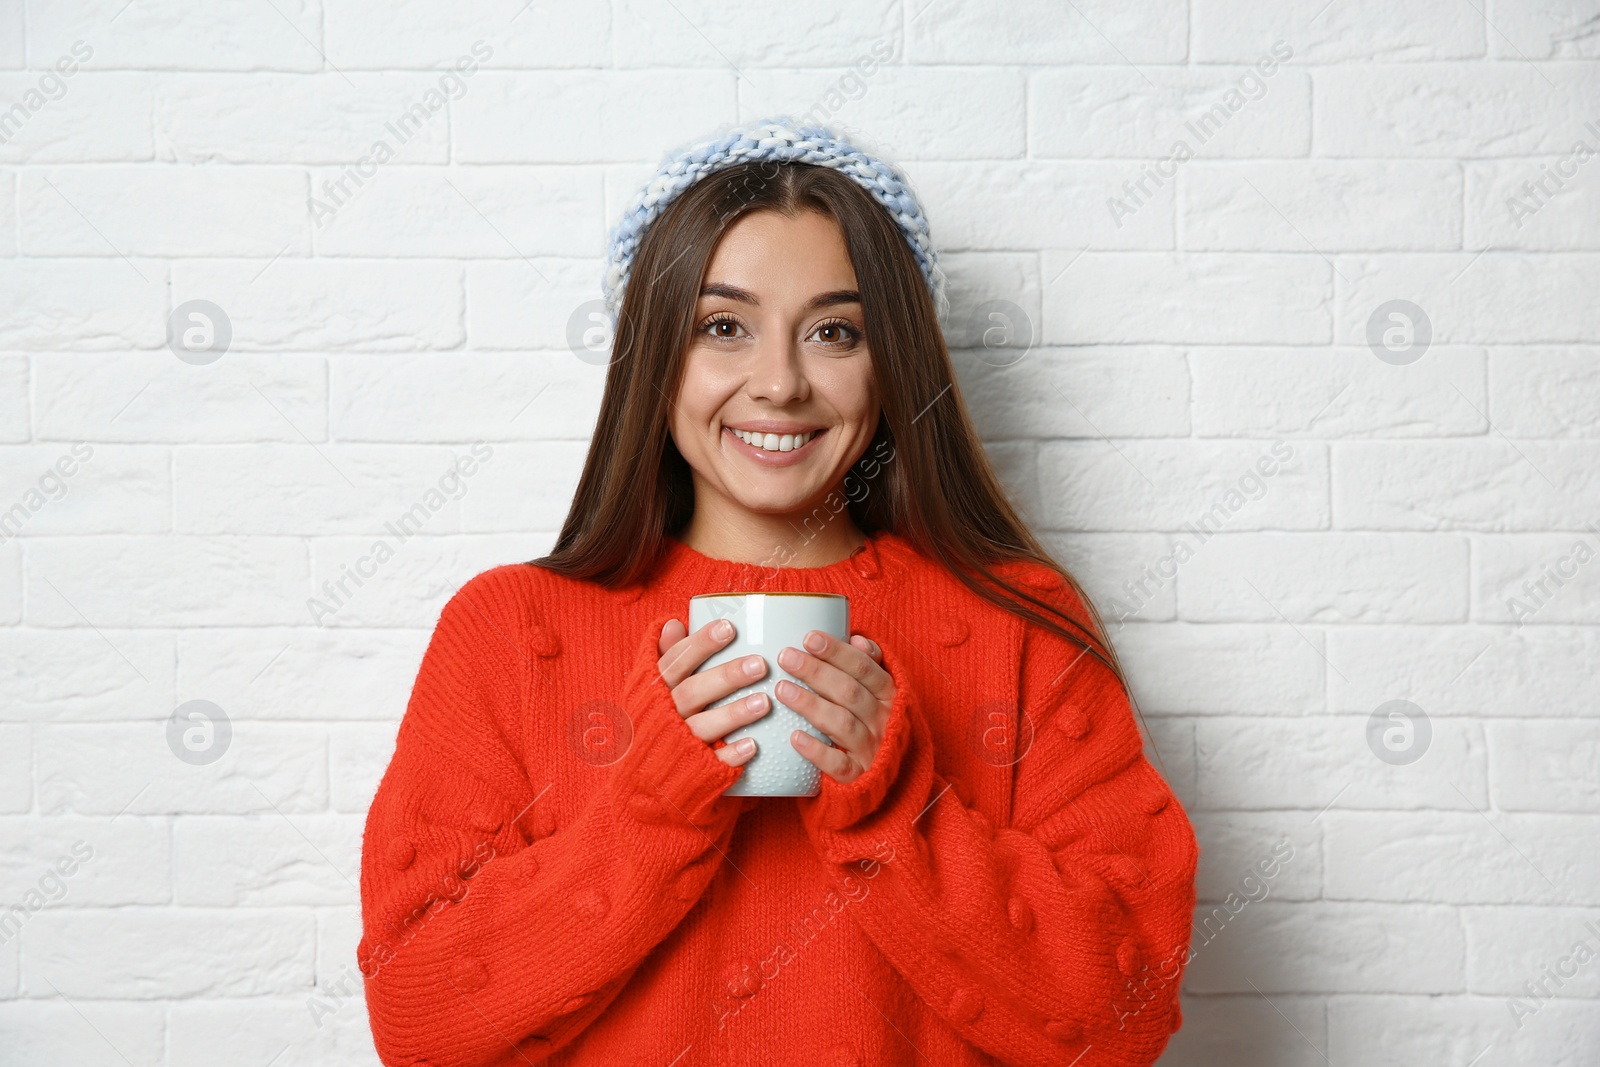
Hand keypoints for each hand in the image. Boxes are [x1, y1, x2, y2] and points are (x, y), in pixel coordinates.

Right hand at [655, 617, 770, 768]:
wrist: (639, 778)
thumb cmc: (655, 718)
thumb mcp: (650, 687)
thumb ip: (665, 656)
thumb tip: (674, 623)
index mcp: (654, 690)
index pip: (675, 661)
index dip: (700, 644)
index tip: (729, 628)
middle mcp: (664, 715)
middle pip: (693, 692)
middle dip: (726, 677)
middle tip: (760, 664)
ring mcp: (677, 743)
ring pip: (703, 726)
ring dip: (733, 714)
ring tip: (764, 702)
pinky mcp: (691, 770)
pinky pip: (711, 762)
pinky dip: (730, 755)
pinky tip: (752, 745)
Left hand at [776, 631, 893, 785]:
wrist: (893, 776)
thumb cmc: (877, 723)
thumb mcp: (881, 694)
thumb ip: (869, 665)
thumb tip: (857, 639)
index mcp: (888, 695)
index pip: (863, 668)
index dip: (837, 652)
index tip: (809, 638)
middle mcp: (882, 720)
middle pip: (849, 692)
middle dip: (816, 672)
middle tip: (786, 657)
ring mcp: (871, 748)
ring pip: (842, 724)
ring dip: (811, 705)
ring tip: (782, 689)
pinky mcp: (858, 775)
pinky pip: (838, 764)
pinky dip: (817, 751)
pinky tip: (795, 737)